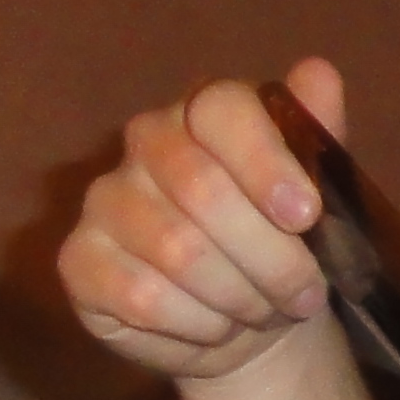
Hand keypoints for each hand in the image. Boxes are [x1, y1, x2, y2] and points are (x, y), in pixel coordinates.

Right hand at [57, 57, 346, 380]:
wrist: (251, 322)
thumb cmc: (285, 244)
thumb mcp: (321, 192)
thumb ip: (317, 135)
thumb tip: (318, 73)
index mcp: (206, 112)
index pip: (223, 109)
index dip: (266, 162)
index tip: (307, 215)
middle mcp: (145, 142)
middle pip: (204, 190)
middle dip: (271, 257)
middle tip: (304, 293)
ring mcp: (105, 200)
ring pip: (178, 250)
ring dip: (240, 296)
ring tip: (265, 311)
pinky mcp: (78, 260)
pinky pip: (142, 297)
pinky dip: (198, 325)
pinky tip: (217, 327)